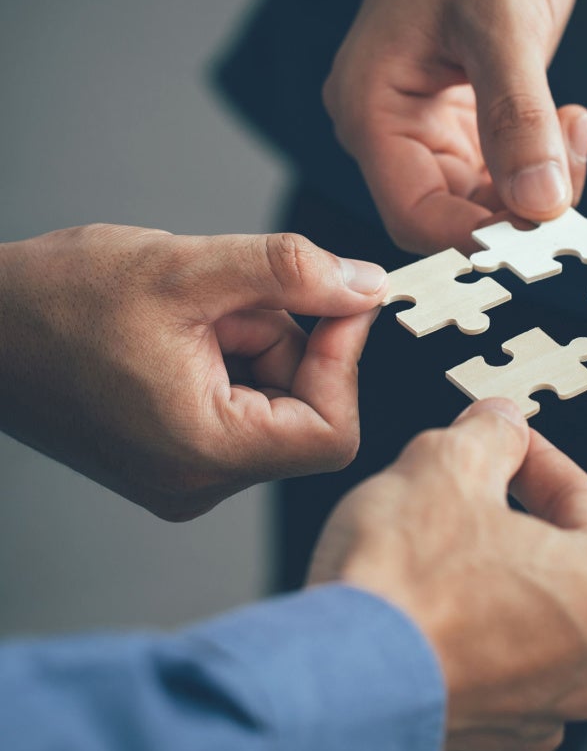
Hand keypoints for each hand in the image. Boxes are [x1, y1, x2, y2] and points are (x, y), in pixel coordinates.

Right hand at [0, 224, 386, 518]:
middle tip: (230, 295)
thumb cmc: (56, 302)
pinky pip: (243, 401)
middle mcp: (198, 482)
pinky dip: (234, 352)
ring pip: (276, 397)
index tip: (341, 298)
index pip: (332, 432)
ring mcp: (186, 472)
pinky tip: (183, 327)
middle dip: (285, 338)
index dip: (347, 360)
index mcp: (204, 454)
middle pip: (306, 409)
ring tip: (192, 309)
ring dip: (255, 338)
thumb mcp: (188, 268)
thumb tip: (366, 285)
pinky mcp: (175, 452)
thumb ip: (292, 273)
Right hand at [308, 400, 586, 750]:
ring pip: (516, 617)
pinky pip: (478, 670)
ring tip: (425, 551)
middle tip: (462, 488)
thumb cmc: (401, 586)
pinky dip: (453, 639)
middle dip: (508, 520)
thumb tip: (501, 423)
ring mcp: (537, 715)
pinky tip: (414, 610)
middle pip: (553, 562)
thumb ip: (492, 432)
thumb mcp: (450, 462)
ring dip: (479, 581)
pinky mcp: (482, 743)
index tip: (509, 442)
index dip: (536, 458)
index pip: (584, 500)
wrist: (327, 685)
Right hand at [323, 0, 586, 253]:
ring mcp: (424, 126)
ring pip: (480, 200)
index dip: (477, 238)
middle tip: (575, 185)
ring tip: (573, 129)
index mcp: (370, 107)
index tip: (543, 237)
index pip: (415, 213)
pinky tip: (568, 121)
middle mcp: (388, 127)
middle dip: (516, 213)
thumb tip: (540, 207)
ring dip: (536, 188)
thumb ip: (519, 119)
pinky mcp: (461, 120)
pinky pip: (499, 171)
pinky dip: (539, 163)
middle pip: (449, 215)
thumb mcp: (504, 24)